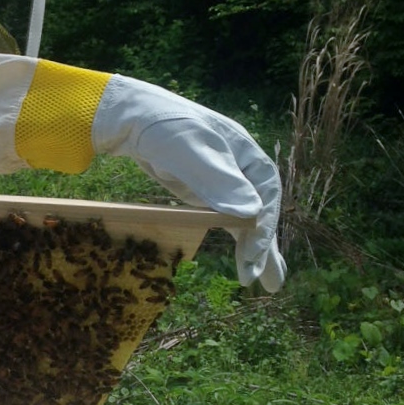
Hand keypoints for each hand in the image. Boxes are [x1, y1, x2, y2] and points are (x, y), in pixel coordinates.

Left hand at [94, 77, 284, 291]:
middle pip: (262, 209)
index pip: (266, 194)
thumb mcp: (190, 151)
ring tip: (271, 286)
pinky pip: (226, 220)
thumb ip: (219, 180)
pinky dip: (236, 241)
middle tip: (270, 284)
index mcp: (245, 153)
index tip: (255, 253)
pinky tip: (245, 262)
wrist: (132, 118)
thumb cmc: (163, 127)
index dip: (264, 225)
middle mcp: (240, 168)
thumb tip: (253, 214)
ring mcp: (223, 181)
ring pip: (246, 219)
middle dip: (265, 246)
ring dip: (257, 250)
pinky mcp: (204, 192)